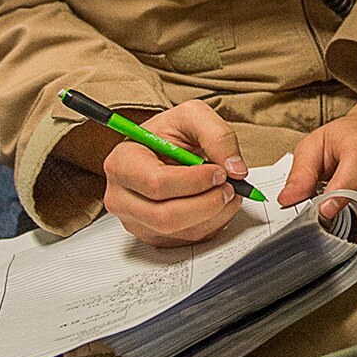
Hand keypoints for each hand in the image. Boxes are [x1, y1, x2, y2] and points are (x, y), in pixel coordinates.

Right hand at [101, 99, 249, 247]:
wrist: (164, 147)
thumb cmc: (170, 133)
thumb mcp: (193, 116)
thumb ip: (218, 136)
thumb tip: (235, 169)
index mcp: (122, 163)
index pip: (157, 184)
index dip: (195, 181)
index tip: (219, 171)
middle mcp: (121, 196)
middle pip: (166, 216)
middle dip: (208, 203)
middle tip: (229, 186)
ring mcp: (135, 220)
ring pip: (182, 232)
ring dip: (216, 214)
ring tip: (227, 192)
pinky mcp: (153, 235)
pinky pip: (188, 240)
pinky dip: (213, 224)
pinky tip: (217, 203)